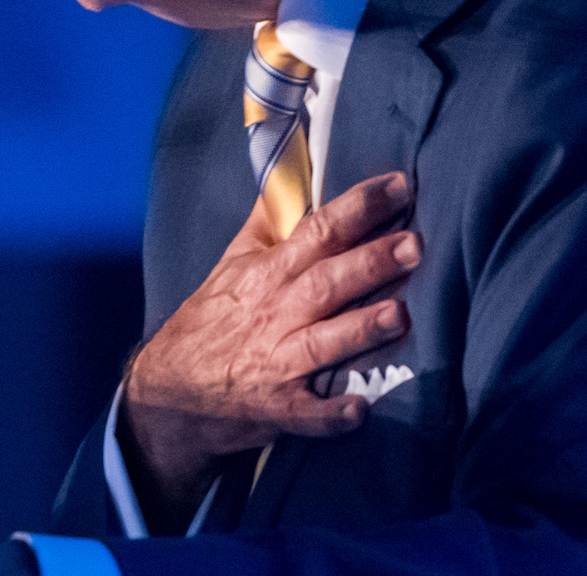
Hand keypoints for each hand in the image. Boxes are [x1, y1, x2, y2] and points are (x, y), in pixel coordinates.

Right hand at [120, 170, 418, 528]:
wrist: (171, 389)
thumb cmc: (211, 320)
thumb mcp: (233, 263)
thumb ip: (269, 222)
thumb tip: (293, 173)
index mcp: (268, 272)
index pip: (318, 230)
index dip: (358, 207)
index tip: (398, 186)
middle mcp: (274, 313)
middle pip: (327, 282)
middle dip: (370, 262)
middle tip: (414, 245)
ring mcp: (275, 363)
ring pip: (322, 342)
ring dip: (359, 329)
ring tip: (399, 314)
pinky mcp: (277, 409)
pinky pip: (307, 414)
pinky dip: (332, 414)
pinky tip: (360, 410)